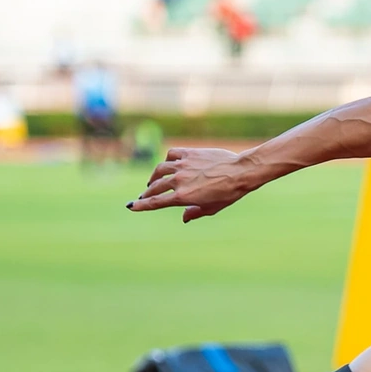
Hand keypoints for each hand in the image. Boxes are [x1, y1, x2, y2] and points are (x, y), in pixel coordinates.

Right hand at [128, 147, 255, 221]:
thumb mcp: (212, 208)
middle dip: (147, 193)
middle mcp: (178, 181)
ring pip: (160, 170)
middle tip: (143, 196)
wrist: (240, 172)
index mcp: (183, 197)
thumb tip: (184, 218)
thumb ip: (194, 213)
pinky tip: (169, 164)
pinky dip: (168, 160)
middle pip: (155, 187)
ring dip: (154, 177)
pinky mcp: (188, 153)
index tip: (131, 206)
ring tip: (153, 181)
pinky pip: (171, 155)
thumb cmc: (229, 193)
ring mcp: (182, 165)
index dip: (141, 206)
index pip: (156, 203)